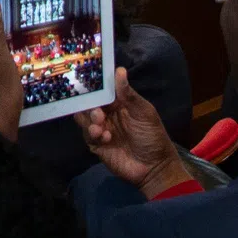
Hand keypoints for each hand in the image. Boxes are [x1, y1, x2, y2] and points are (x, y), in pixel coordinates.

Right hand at [77, 73, 183, 191]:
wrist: (154, 167)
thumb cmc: (152, 136)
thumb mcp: (144, 112)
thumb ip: (128, 94)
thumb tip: (119, 69)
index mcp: (117, 103)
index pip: (101, 89)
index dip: (93, 84)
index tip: (85, 78)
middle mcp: (106, 114)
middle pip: (88, 102)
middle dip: (88, 104)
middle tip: (98, 111)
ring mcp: (100, 129)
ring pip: (83, 118)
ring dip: (89, 119)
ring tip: (100, 124)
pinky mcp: (97, 145)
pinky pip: (88, 135)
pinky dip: (94, 134)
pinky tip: (106, 137)